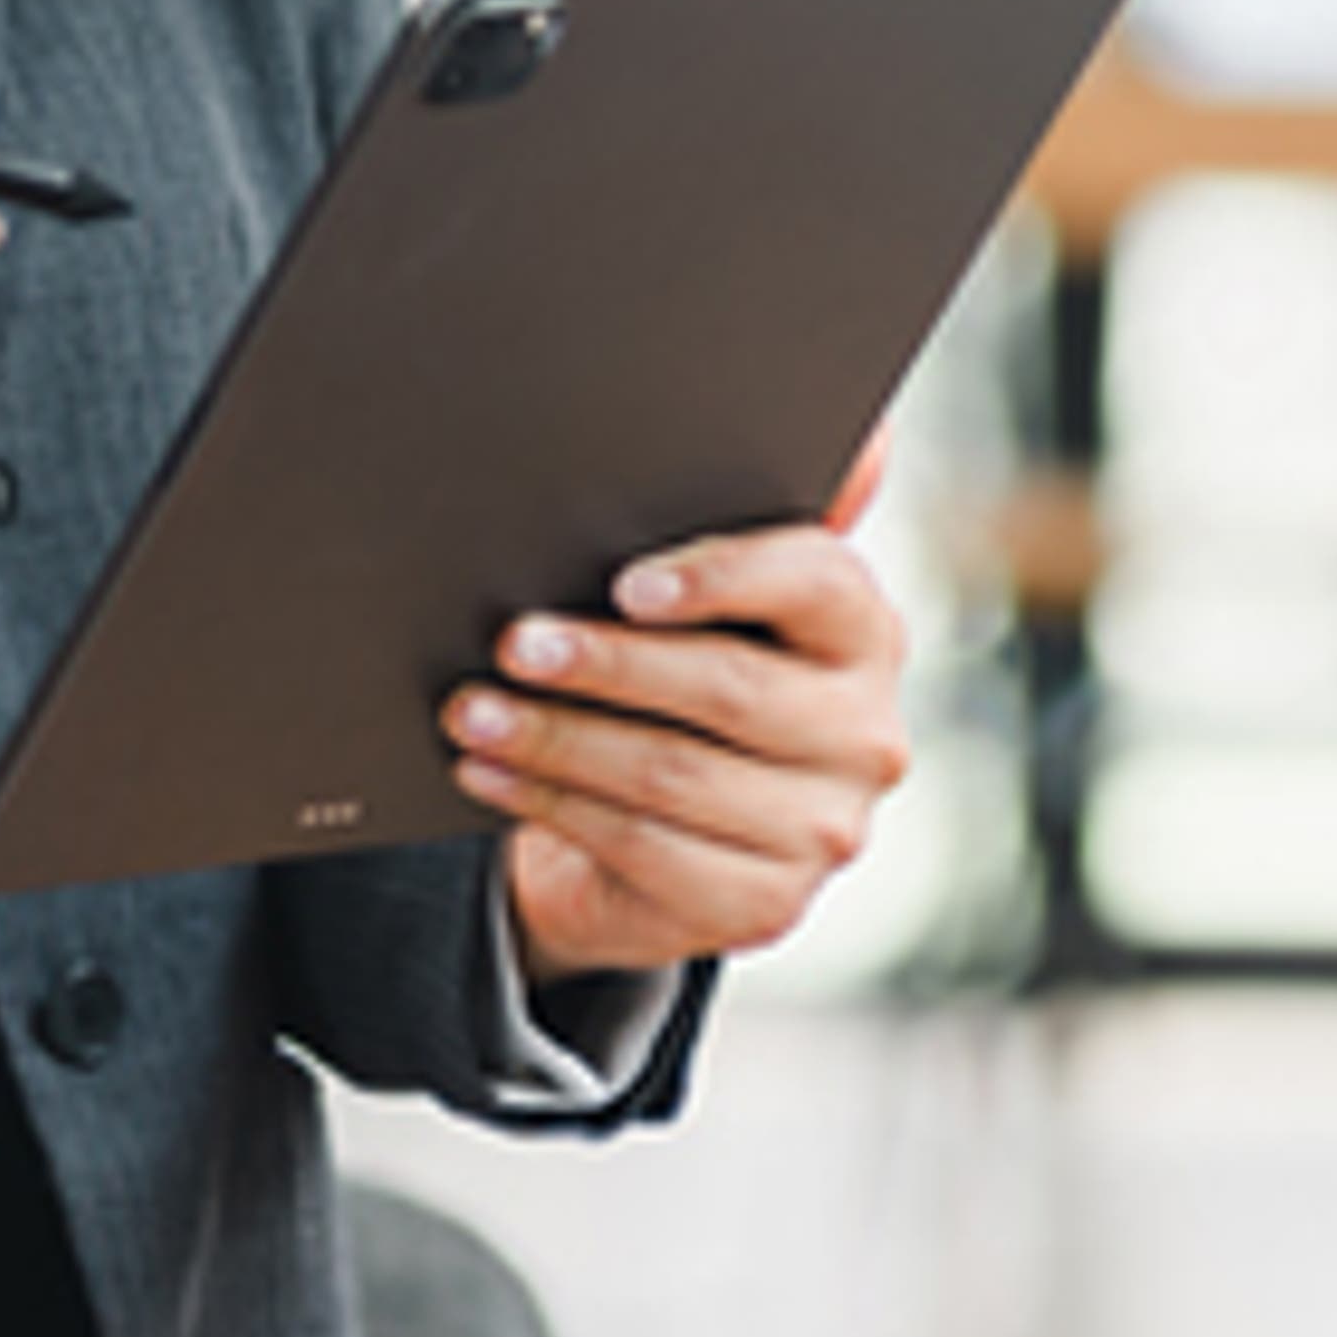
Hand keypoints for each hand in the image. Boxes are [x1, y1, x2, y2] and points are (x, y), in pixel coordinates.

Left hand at [437, 437, 908, 984]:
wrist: (669, 823)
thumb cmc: (679, 670)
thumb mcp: (704, 596)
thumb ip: (738, 512)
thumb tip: (840, 433)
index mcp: (863, 632)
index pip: (814, 581)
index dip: (720, 576)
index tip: (625, 582)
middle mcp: (866, 733)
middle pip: (728, 687)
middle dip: (604, 663)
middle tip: (512, 642)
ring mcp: (823, 829)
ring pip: (672, 774)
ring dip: (555, 739)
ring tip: (470, 708)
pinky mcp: (764, 904)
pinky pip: (643, 848)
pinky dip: (550, 803)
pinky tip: (486, 770)